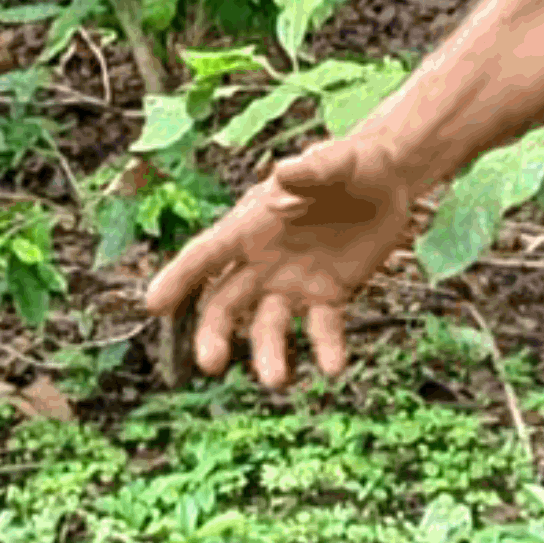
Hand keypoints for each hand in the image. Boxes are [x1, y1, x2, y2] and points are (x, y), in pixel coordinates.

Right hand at [142, 131, 438, 392]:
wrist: (390, 180)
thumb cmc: (351, 164)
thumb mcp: (335, 162)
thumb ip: (310, 171)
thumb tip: (283, 174)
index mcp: (251, 225)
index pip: (206, 254)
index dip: (178, 278)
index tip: (153, 306)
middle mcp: (263, 260)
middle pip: (225, 302)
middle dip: (214, 333)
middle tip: (211, 364)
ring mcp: (293, 283)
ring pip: (268, 325)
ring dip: (269, 353)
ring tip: (277, 380)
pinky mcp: (329, 296)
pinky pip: (322, 329)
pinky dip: (325, 348)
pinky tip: (333, 367)